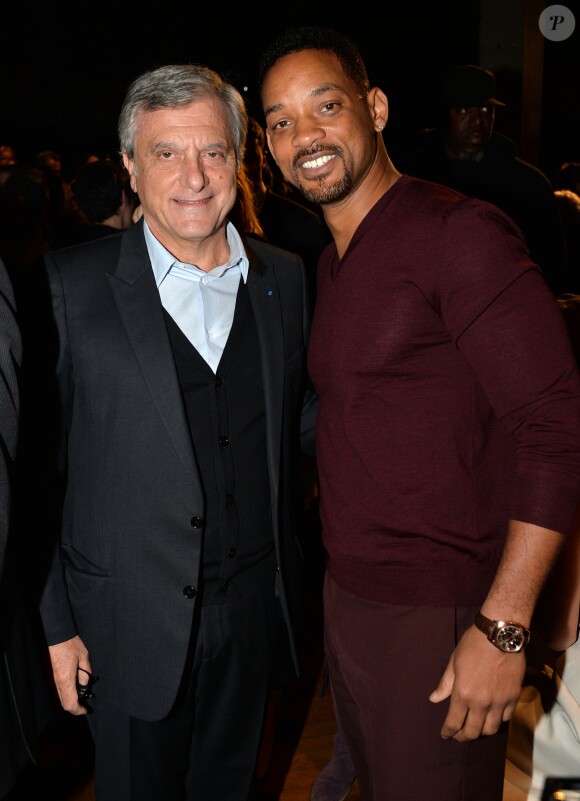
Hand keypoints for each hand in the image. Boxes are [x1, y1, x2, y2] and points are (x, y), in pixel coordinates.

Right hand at [48, 635, 92, 715]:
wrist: (57, 635)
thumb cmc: (70, 645)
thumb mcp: (84, 658)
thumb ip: (85, 675)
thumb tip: (85, 687)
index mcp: (66, 680)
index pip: (71, 704)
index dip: (78, 710)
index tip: (86, 710)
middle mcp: (56, 682)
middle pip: (64, 703)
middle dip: (75, 707)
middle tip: (84, 704)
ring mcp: (51, 679)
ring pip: (60, 697)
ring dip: (70, 700)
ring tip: (81, 694)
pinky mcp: (49, 675)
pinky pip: (57, 689)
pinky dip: (66, 692)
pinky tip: (74, 686)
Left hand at [429, 624, 525, 740]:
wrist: (500, 636)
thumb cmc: (472, 645)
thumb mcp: (454, 662)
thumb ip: (445, 684)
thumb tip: (434, 699)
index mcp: (463, 694)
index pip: (454, 722)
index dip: (448, 732)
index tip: (445, 735)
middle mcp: (481, 703)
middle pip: (473, 732)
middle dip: (463, 737)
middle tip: (459, 736)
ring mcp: (499, 702)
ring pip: (490, 729)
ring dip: (481, 732)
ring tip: (476, 729)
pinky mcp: (513, 698)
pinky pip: (505, 719)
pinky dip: (498, 722)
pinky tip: (492, 718)